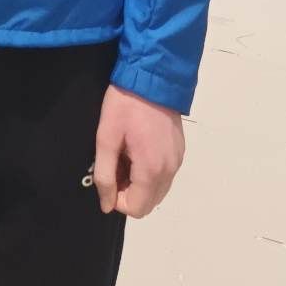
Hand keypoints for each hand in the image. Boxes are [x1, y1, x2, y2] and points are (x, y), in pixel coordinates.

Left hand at [93, 84, 184, 217]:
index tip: (109, 174)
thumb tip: (107, 205)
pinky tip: (138, 147)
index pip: (137, 209)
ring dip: (139, 182)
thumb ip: (105, 175)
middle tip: (116, 163)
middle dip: (128, 191)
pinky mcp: (180, 150)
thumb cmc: (124, 106)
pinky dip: (150, 171)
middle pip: (148, 203)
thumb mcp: (106, 138)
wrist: (152, 77)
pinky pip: (165, 174)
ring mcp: (178, 160)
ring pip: (157, 190)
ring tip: (125, 154)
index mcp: (152, 170)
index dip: (117, 198)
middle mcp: (170, 170)